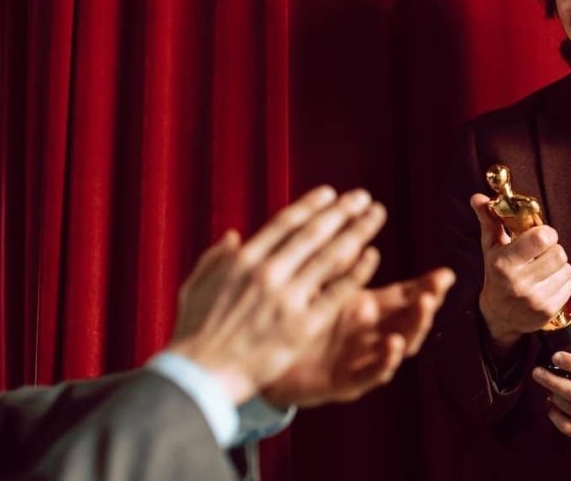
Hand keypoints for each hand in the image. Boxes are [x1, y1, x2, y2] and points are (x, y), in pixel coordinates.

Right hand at [168, 187, 385, 404]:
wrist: (200, 377)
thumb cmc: (194, 334)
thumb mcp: (195, 287)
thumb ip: (215, 258)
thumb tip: (234, 235)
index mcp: (243, 260)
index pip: (285, 223)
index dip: (311, 205)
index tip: (331, 193)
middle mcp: (268, 273)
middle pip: (314, 234)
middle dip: (342, 211)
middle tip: (363, 197)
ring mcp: (287, 299)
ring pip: (331, 257)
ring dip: (357, 232)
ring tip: (376, 215)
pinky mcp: (302, 326)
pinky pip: (336, 294)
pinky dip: (356, 272)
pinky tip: (372, 256)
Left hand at [262, 266, 455, 407]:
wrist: (264, 363)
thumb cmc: (291, 321)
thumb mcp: (317, 289)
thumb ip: (336, 266)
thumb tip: (353, 234)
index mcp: (366, 309)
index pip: (404, 295)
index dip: (426, 286)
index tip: (446, 273)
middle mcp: (371, 334)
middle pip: (410, 319)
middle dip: (427, 303)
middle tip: (438, 288)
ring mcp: (363, 358)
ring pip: (401, 345)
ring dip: (414, 326)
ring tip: (423, 306)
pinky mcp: (348, 382)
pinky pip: (372, 372)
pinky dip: (386, 359)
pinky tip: (393, 344)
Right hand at [471, 194, 570, 351]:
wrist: (498, 316)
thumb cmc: (496, 275)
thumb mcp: (491, 248)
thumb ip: (489, 220)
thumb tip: (478, 197)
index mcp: (504, 263)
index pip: (542, 238)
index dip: (547, 233)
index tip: (540, 236)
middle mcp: (519, 282)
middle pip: (559, 253)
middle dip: (553, 250)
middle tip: (542, 254)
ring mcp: (535, 299)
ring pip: (567, 269)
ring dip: (559, 267)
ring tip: (544, 269)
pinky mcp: (548, 311)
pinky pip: (570, 285)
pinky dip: (562, 282)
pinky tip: (547, 283)